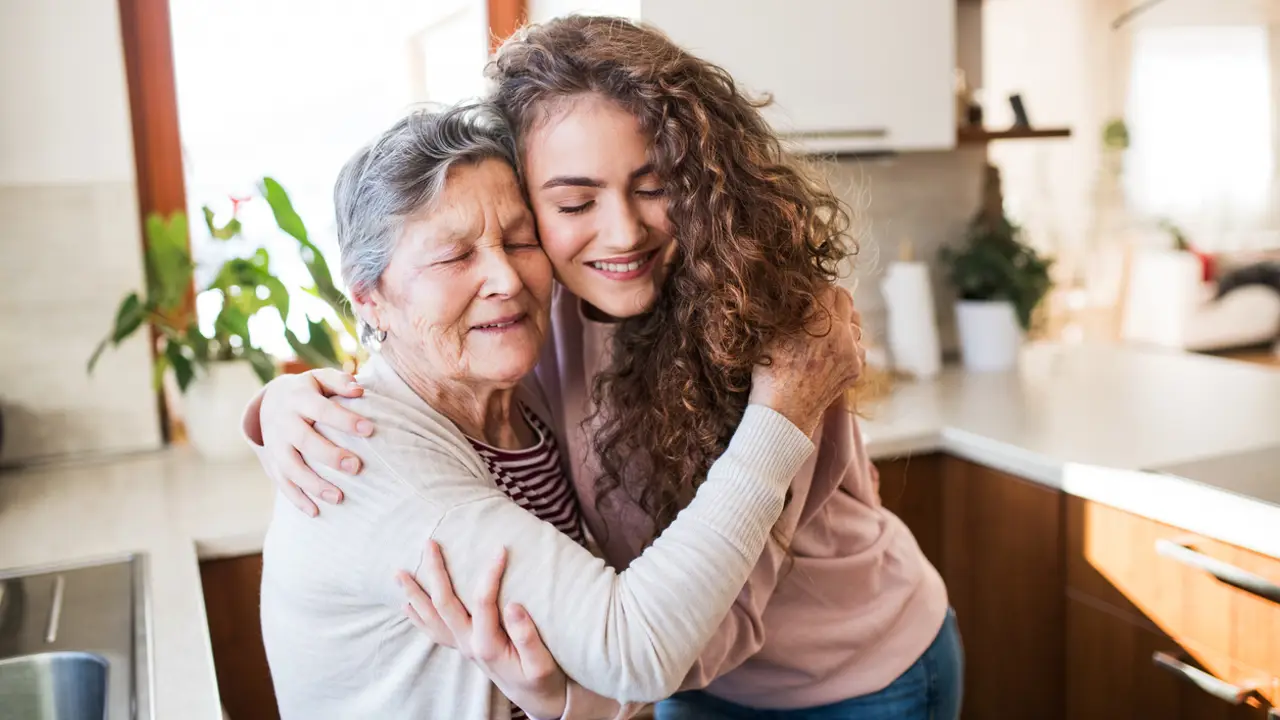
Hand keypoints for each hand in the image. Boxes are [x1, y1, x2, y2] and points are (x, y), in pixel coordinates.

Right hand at [257, 368, 372, 516]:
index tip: (370, 430)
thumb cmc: (309, 391)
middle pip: (305, 441)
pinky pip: (282, 483)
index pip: (322, 409)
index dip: (344, 420)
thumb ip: (339, 382)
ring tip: (340, 498)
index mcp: (299, 399)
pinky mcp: (272, 463)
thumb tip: (360, 390)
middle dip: (330, 456)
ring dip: (313, 484)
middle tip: (357, 467)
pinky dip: (297, 499)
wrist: (270, 401)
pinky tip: (315, 512)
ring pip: (291, 467)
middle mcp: (284, 422)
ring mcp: (275, 445)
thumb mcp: (320, 379)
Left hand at [398, 541, 567, 719]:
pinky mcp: (463, 647)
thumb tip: (513, 605)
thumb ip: (527, 636)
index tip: (500, 549)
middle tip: (430, 543)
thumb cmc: (541, 678)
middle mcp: (468, 644)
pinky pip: (433, 631)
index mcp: (488, 645)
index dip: (490, 574)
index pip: (483, 602)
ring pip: (431, 617)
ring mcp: (462, 646)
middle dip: (435, 572)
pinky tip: (408, 605)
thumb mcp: (542, 663)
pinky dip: (418, 617)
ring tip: (399, 572)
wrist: (535, 697)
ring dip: (414, 594)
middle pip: (444, 603)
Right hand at [749, 285, 863, 435]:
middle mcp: (841, 334)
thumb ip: (793, 311)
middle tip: (817, 307)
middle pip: (846, 300)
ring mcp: (852, 353)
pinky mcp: (855, 369)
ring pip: (855, 324)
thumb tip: (802, 295)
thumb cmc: (770, 373)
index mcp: (820, 321)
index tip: (807, 294)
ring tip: (824, 332)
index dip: (815, 289)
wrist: (783, 414)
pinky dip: (848, 345)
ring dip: (842, 323)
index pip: (827, 288)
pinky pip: (858, 346)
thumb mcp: (773, 334)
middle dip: (831, 300)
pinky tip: (831, 352)